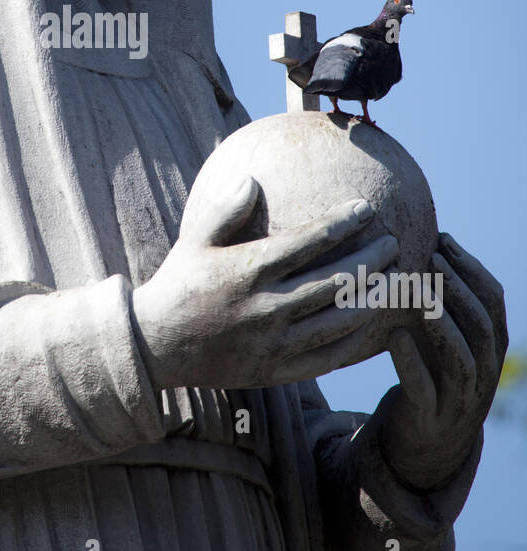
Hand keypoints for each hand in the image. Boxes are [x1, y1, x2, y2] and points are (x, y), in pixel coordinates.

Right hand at [131, 174, 398, 390]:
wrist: (157, 346)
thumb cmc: (180, 283)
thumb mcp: (194, 241)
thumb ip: (226, 211)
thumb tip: (252, 179)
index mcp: (246, 270)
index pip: (308, 241)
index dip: (343, 223)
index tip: (367, 208)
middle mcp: (264, 307)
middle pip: (333, 281)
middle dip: (370, 260)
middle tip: (392, 244)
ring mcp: (272, 343)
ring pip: (337, 322)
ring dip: (371, 300)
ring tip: (392, 282)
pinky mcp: (275, 371)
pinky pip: (324, 357)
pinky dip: (352, 339)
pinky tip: (367, 324)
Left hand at [375, 233, 506, 490]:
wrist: (426, 443)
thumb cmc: (432, 374)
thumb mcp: (444, 337)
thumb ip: (442, 301)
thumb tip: (422, 242)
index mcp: (491, 346)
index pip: (494, 300)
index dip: (472, 268)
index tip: (444, 239)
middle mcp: (484, 372)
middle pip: (482, 325)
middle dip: (459, 288)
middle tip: (433, 257)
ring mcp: (460, 397)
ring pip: (463, 359)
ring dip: (442, 322)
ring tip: (419, 292)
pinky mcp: (430, 417)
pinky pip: (425, 389)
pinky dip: (411, 362)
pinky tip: (396, 335)